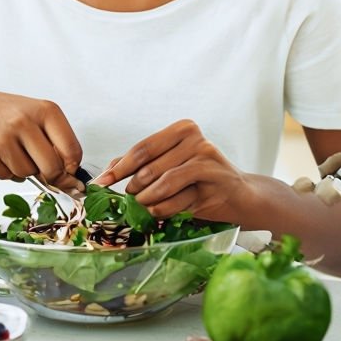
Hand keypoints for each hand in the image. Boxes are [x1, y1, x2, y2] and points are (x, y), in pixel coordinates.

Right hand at [0, 85, 82, 189]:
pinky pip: (8, 177)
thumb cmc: (2, 111)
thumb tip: (70, 176)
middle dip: (52, 176)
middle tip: (45, 171)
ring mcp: (5, 140)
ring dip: (25, 170)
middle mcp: (25, 122)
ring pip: (29, 174)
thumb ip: (54, 140)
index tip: (70, 174)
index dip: (72, 169)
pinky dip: (7, 171)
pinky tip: (0, 155)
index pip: (72, 150)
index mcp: (44, 110)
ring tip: (14, 151)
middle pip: (53, 168)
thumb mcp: (34, 114)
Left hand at [94, 119, 248, 221]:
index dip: (119, 167)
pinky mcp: (213, 173)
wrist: (239, 196)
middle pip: (148, 164)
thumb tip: (108, 171)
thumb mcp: (169, 170)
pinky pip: (177, 192)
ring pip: (161, 180)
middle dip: (133, 187)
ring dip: (147, 199)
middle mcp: (193, 136)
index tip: (101, 182)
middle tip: (129, 199)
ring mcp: (205, 153)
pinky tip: (158, 210)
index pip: (142, 148)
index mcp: (180, 129)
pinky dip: (163, 206)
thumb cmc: (200, 183)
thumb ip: (140, 166)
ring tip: (144, 206)